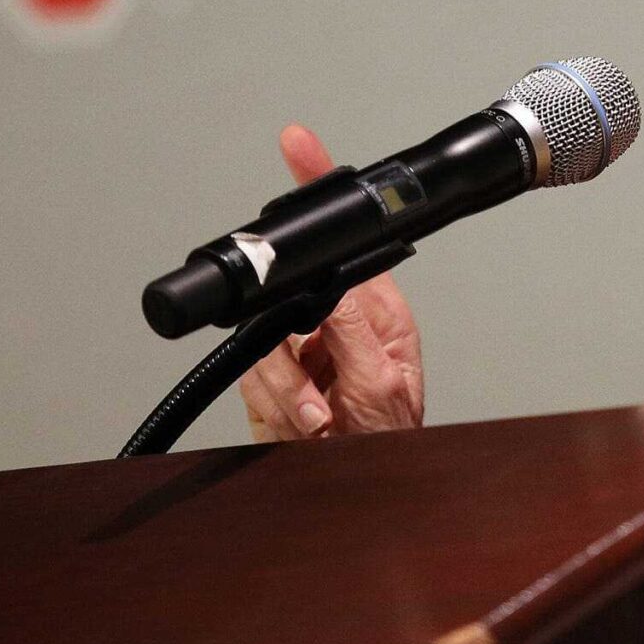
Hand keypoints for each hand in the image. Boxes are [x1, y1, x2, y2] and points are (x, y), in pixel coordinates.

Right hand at [239, 124, 425, 440]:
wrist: (362, 496)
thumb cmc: (393, 441)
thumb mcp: (381, 385)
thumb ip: (351, 333)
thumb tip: (329, 286)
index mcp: (375, 314)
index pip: (342, 244)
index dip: (318, 192)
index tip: (300, 146)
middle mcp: (336, 326)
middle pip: (284, 297)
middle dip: (289, 353)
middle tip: (317, 391)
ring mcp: (302, 353)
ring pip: (260, 344)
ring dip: (287, 391)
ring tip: (321, 418)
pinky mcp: (272, 382)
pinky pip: (250, 378)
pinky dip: (276, 407)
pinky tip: (307, 425)